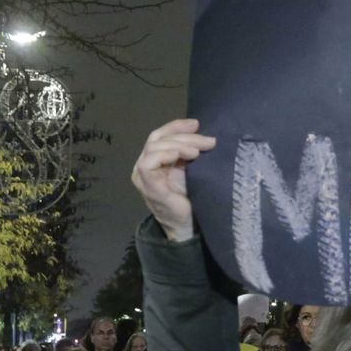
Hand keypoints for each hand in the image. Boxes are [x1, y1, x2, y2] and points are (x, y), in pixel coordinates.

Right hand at [132, 118, 215, 241]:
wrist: (188, 226)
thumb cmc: (190, 198)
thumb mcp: (190, 170)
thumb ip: (189, 153)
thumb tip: (204, 135)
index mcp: (154, 160)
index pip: (160, 135)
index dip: (176, 126)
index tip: (197, 124)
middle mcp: (144, 165)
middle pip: (158, 139)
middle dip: (185, 136)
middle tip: (208, 141)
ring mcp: (142, 176)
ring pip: (154, 147)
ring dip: (178, 145)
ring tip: (197, 152)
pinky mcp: (148, 186)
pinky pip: (148, 164)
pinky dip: (164, 155)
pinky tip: (180, 156)